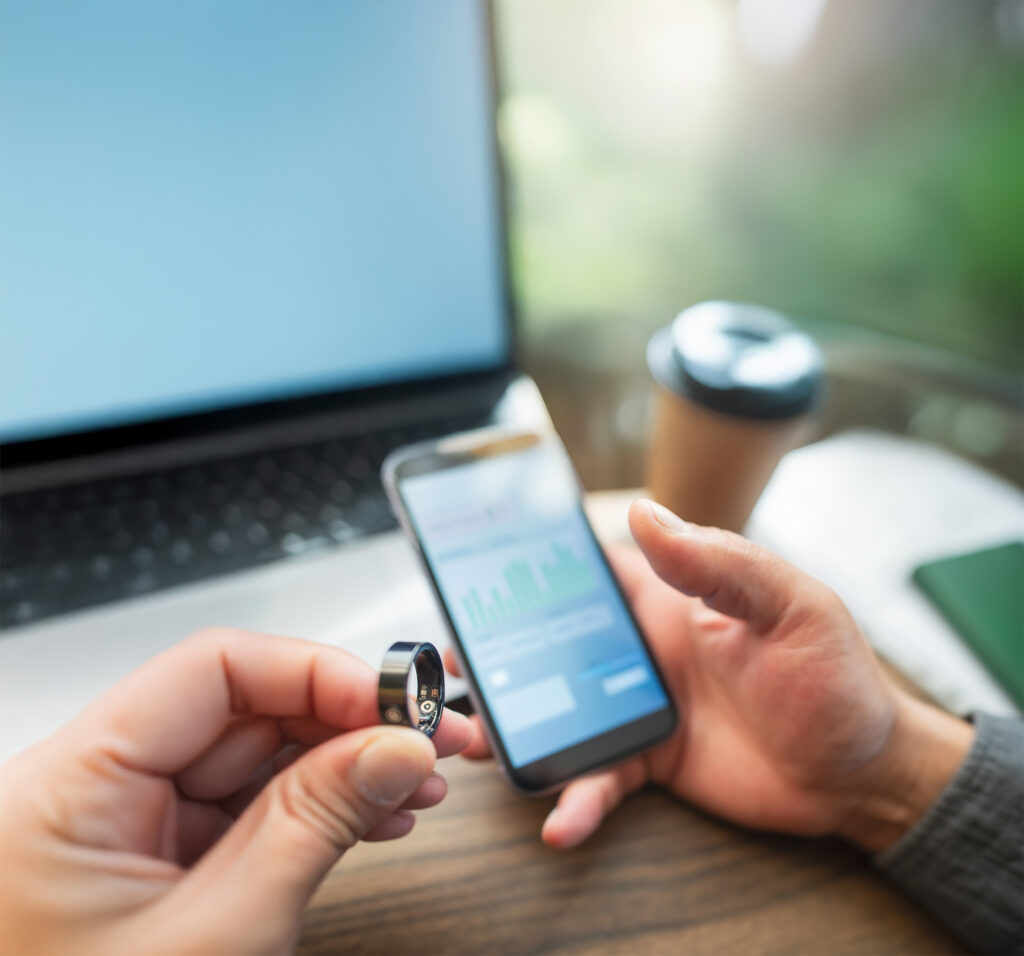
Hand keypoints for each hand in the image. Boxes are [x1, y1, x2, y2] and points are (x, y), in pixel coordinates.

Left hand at [0, 628, 471, 953]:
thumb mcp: (222, 936)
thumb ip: (314, 825)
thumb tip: (395, 748)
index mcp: (70, 784)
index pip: (213, 670)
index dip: (316, 673)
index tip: (396, 704)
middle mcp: (92, 787)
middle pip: (244, 709)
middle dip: (349, 722)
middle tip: (430, 739)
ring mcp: (126, 824)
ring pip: (256, 758)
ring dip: (345, 768)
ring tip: (417, 785)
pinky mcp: (156, 857)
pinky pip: (247, 806)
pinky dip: (315, 809)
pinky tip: (372, 816)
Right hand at [452, 499, 972, 852]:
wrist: (861, 777)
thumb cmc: (836, 679)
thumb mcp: (791, 606)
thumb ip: (720, 563)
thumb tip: (645, 514)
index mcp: (675, 598)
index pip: (597, 567)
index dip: (545, 561)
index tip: (487, 562)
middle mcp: (646, 648)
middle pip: (560, 639)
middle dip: (507, 645)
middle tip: (460, 656)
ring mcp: (643, 705)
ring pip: (563, 707)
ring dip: (522, 720)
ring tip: (481, 737)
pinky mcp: (651, 760)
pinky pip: (599, 776)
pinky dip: (576, 797)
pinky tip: (560, 820)